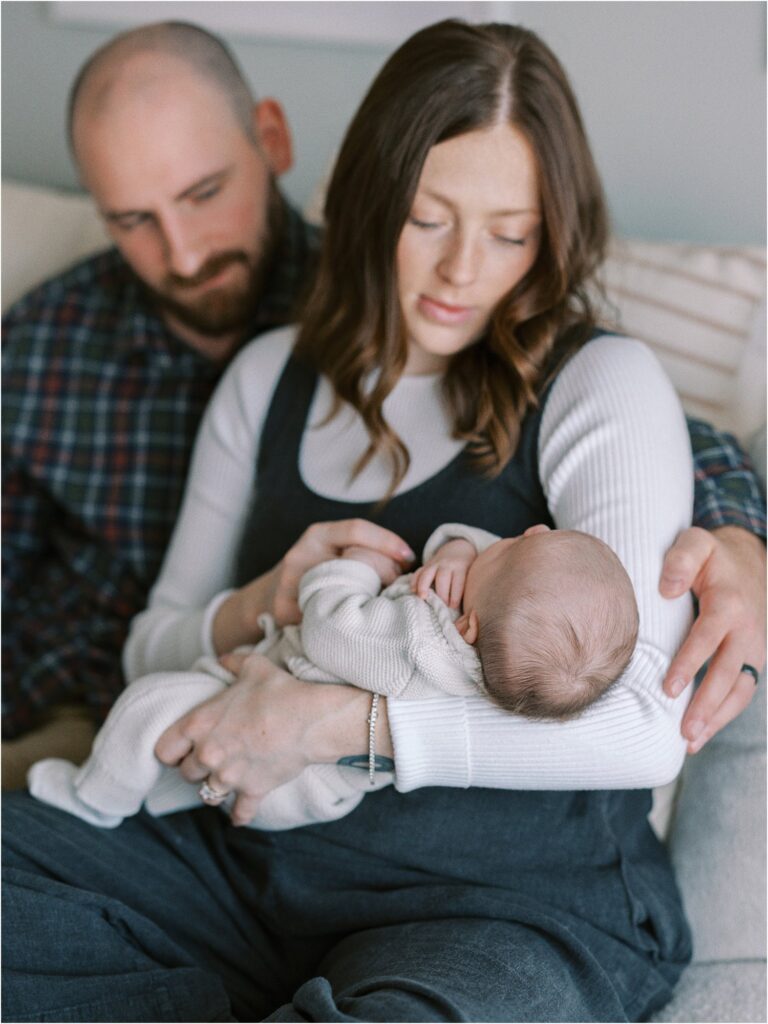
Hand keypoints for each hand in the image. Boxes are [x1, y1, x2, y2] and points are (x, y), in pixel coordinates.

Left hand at [155, 652, 386, 825]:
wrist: (312, 719)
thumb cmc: (280, 691)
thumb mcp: (253, 667)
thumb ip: (231, 662)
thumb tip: (223, 660)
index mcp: (199, 725)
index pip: (163, 750)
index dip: (171, 749)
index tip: (181, 747)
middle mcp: (209, 755)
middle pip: (185, 774)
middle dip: (195, 767)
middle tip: (208, 758)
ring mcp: (230, 776)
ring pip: (207, 794)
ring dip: (214, 787)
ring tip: (223, 778)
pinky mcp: (253, 790)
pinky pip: (240, 813)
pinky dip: (239, 815)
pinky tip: (238, 815)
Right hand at [214, 520, 414, 650]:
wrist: (264, 601)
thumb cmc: (312, 573)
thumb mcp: (328, 550)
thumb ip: (358, 548)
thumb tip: (408, 561)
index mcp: (317, 535)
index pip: (356, 530)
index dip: (387, 541)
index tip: (409, 556)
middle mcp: (303, 554)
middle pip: (355, 558)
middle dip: (386, 572)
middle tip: (400, 584)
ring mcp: (293, 582)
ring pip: (345, 589)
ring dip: (372, 599)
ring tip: (386, 603)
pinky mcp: (288, 610)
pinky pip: (327, 615)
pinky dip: (350, 620)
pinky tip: (364, 624)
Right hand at [412, 538, 476, 607]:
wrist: (459, 549)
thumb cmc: (467, 568)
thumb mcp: (471, 573)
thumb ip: (467, 586)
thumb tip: (467, 610)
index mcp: (461, 566)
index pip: (458, 581)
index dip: (455, 595)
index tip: (453, 606)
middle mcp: (447, 564)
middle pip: (442, 578)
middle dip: (441, 593)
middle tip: (442, 606)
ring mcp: (435, 564)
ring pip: (427, 573)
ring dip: (423, 585)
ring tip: (422, 597)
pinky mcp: (426, 565)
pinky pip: (418, 572)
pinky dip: (414, 581)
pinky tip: (413, 591)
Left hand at [660, 526, 765, 752]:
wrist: (750, 559)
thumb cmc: (712, 555)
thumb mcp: (696, 543)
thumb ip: (681, 559)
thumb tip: (667, 588)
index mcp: (729, 603)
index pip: (709, 637)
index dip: (690, 663)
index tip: (669, 688)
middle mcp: (747, 630)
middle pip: (729, 673)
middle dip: (707, 704)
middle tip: (684, 731)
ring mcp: (754, 648)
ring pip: (740, 690)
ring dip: (717, 718)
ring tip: (690, 743)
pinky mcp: (752, 660)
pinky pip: (742, 692)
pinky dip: (723, 715)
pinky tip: (701, 734)